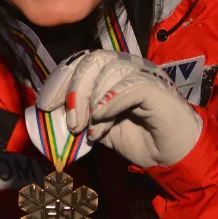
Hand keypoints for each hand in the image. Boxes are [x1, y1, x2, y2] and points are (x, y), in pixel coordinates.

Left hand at [37, 50, 202, 168]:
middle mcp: (126, 66)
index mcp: (110, 71)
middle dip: (73, 92)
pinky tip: (101, 120)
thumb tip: (49, 111)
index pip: (80, 61)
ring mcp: (143, 74)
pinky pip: (129, 86)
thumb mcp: (96, 127)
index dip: (60, 80)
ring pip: (108, 72)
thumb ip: (76, 115)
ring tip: (90, 131)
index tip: (46, 105)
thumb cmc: (136, 139)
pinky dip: (110, 102)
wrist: (171, 157)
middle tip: (71, 123)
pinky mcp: (157, 88)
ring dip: (91, 103)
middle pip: (91, 61)